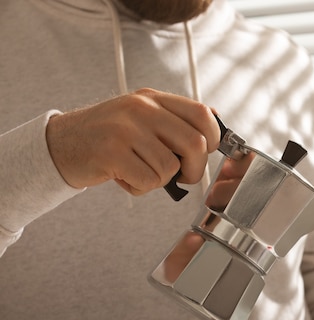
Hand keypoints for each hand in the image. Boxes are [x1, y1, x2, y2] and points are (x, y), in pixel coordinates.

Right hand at [46, 88, 220, 194]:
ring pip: (171, 168)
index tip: (204, 153)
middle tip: (181, 175)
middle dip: (194, 169)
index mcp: (152, 99)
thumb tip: (216, 122)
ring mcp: (126, 129)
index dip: (213, 139)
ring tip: (138, 171)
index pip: (202, 114)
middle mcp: (141, 109)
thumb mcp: (141, 117)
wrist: (60, 144)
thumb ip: (174, 120)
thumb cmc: (108, 137)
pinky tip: (124, 177)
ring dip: (159, 180)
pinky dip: (140, 188)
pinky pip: (149, 181)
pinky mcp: (112, 152)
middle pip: (195, 143)